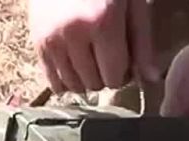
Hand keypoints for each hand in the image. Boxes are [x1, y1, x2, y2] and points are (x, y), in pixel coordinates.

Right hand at [28, 0, 159, 93]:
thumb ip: (142, 41)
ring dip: (85, 79)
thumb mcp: (132, 3)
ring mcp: (52, 39)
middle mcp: (74, 35)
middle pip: (94, 83)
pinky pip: (51, 81)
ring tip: (90, 59)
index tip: (124, 57)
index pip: (114, 77)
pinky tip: (73, 67)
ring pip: (72, 85)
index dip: (123, 73)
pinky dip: (64, 80)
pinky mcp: (37, 42)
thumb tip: (151, 79)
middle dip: (104, 75)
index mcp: (103, 23)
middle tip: (106, 55)